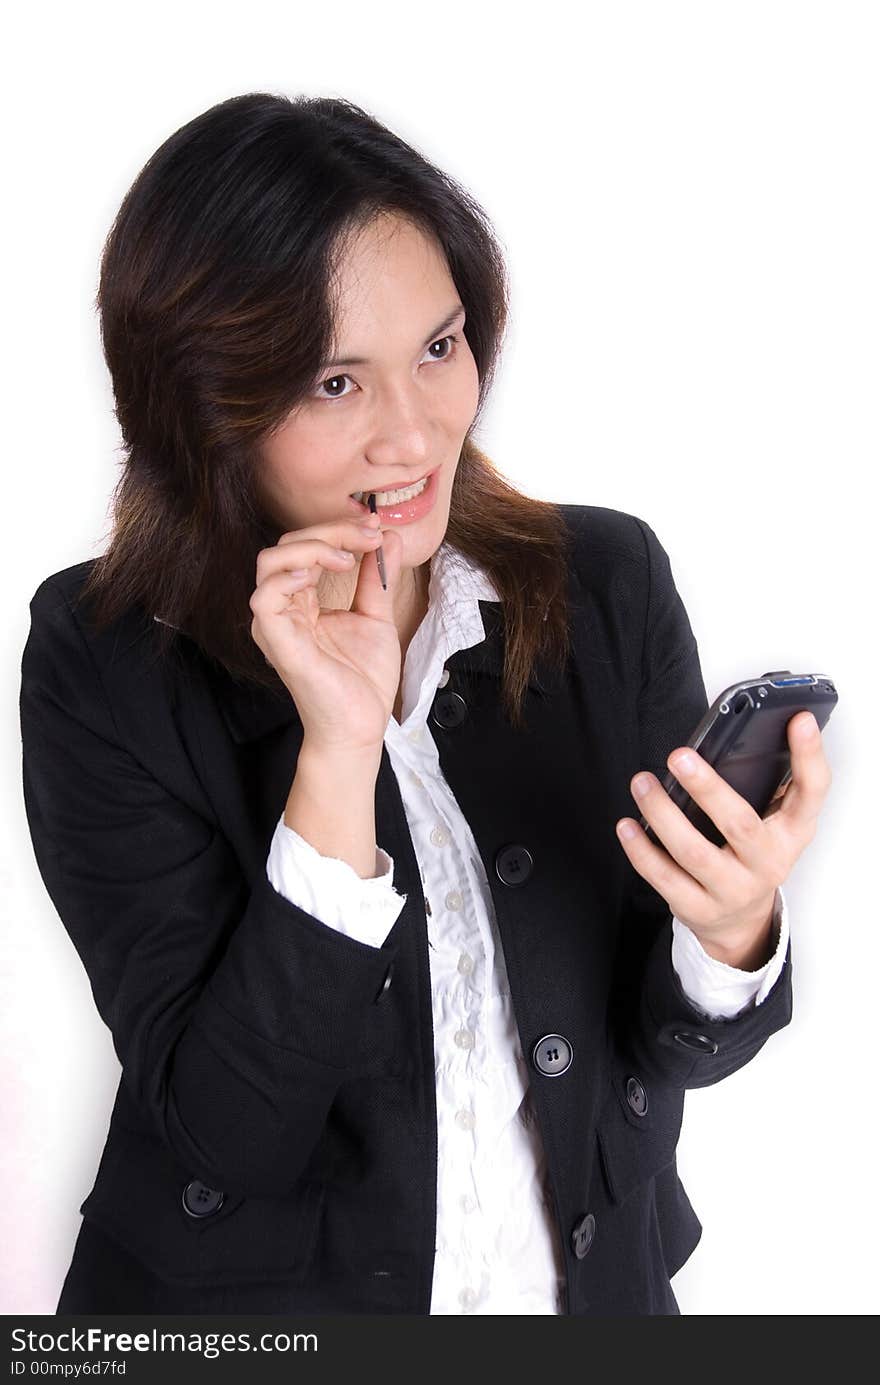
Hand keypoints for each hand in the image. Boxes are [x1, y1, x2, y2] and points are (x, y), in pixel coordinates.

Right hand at [249, 513, 404, 754]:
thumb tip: (388, 537)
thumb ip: (376, 577)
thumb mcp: (375, 616)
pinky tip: (317, 578)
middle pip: (288, 546)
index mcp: (302, 601)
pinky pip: (264, 598)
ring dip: (312, 548)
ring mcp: (276, 624)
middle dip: (331, 531)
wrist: (362, 725)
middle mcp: (283, 608)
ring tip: (347, 558)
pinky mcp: (277, 642)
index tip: (376, 529)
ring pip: (270, 562)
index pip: (306, 547)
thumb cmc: (363, 680)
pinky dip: (288, 577)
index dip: (339, 530)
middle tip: (369, 535)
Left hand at [615, 711, 832, 960]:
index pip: (812, 792)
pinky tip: (627, 826)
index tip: (799, 720)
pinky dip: (641, 850)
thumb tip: (735, 736)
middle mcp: (768, 863)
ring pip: (693, 852)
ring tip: (641, 783)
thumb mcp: (774, 825)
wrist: (742, 922)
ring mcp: (733, 890)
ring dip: (661, 814)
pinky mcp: (699, 909)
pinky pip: (664, 878)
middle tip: (679, 756)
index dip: (809, 756)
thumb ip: (767, 786)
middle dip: (707, 787)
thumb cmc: (753, 857)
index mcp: (791, 833)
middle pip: (740, 823)